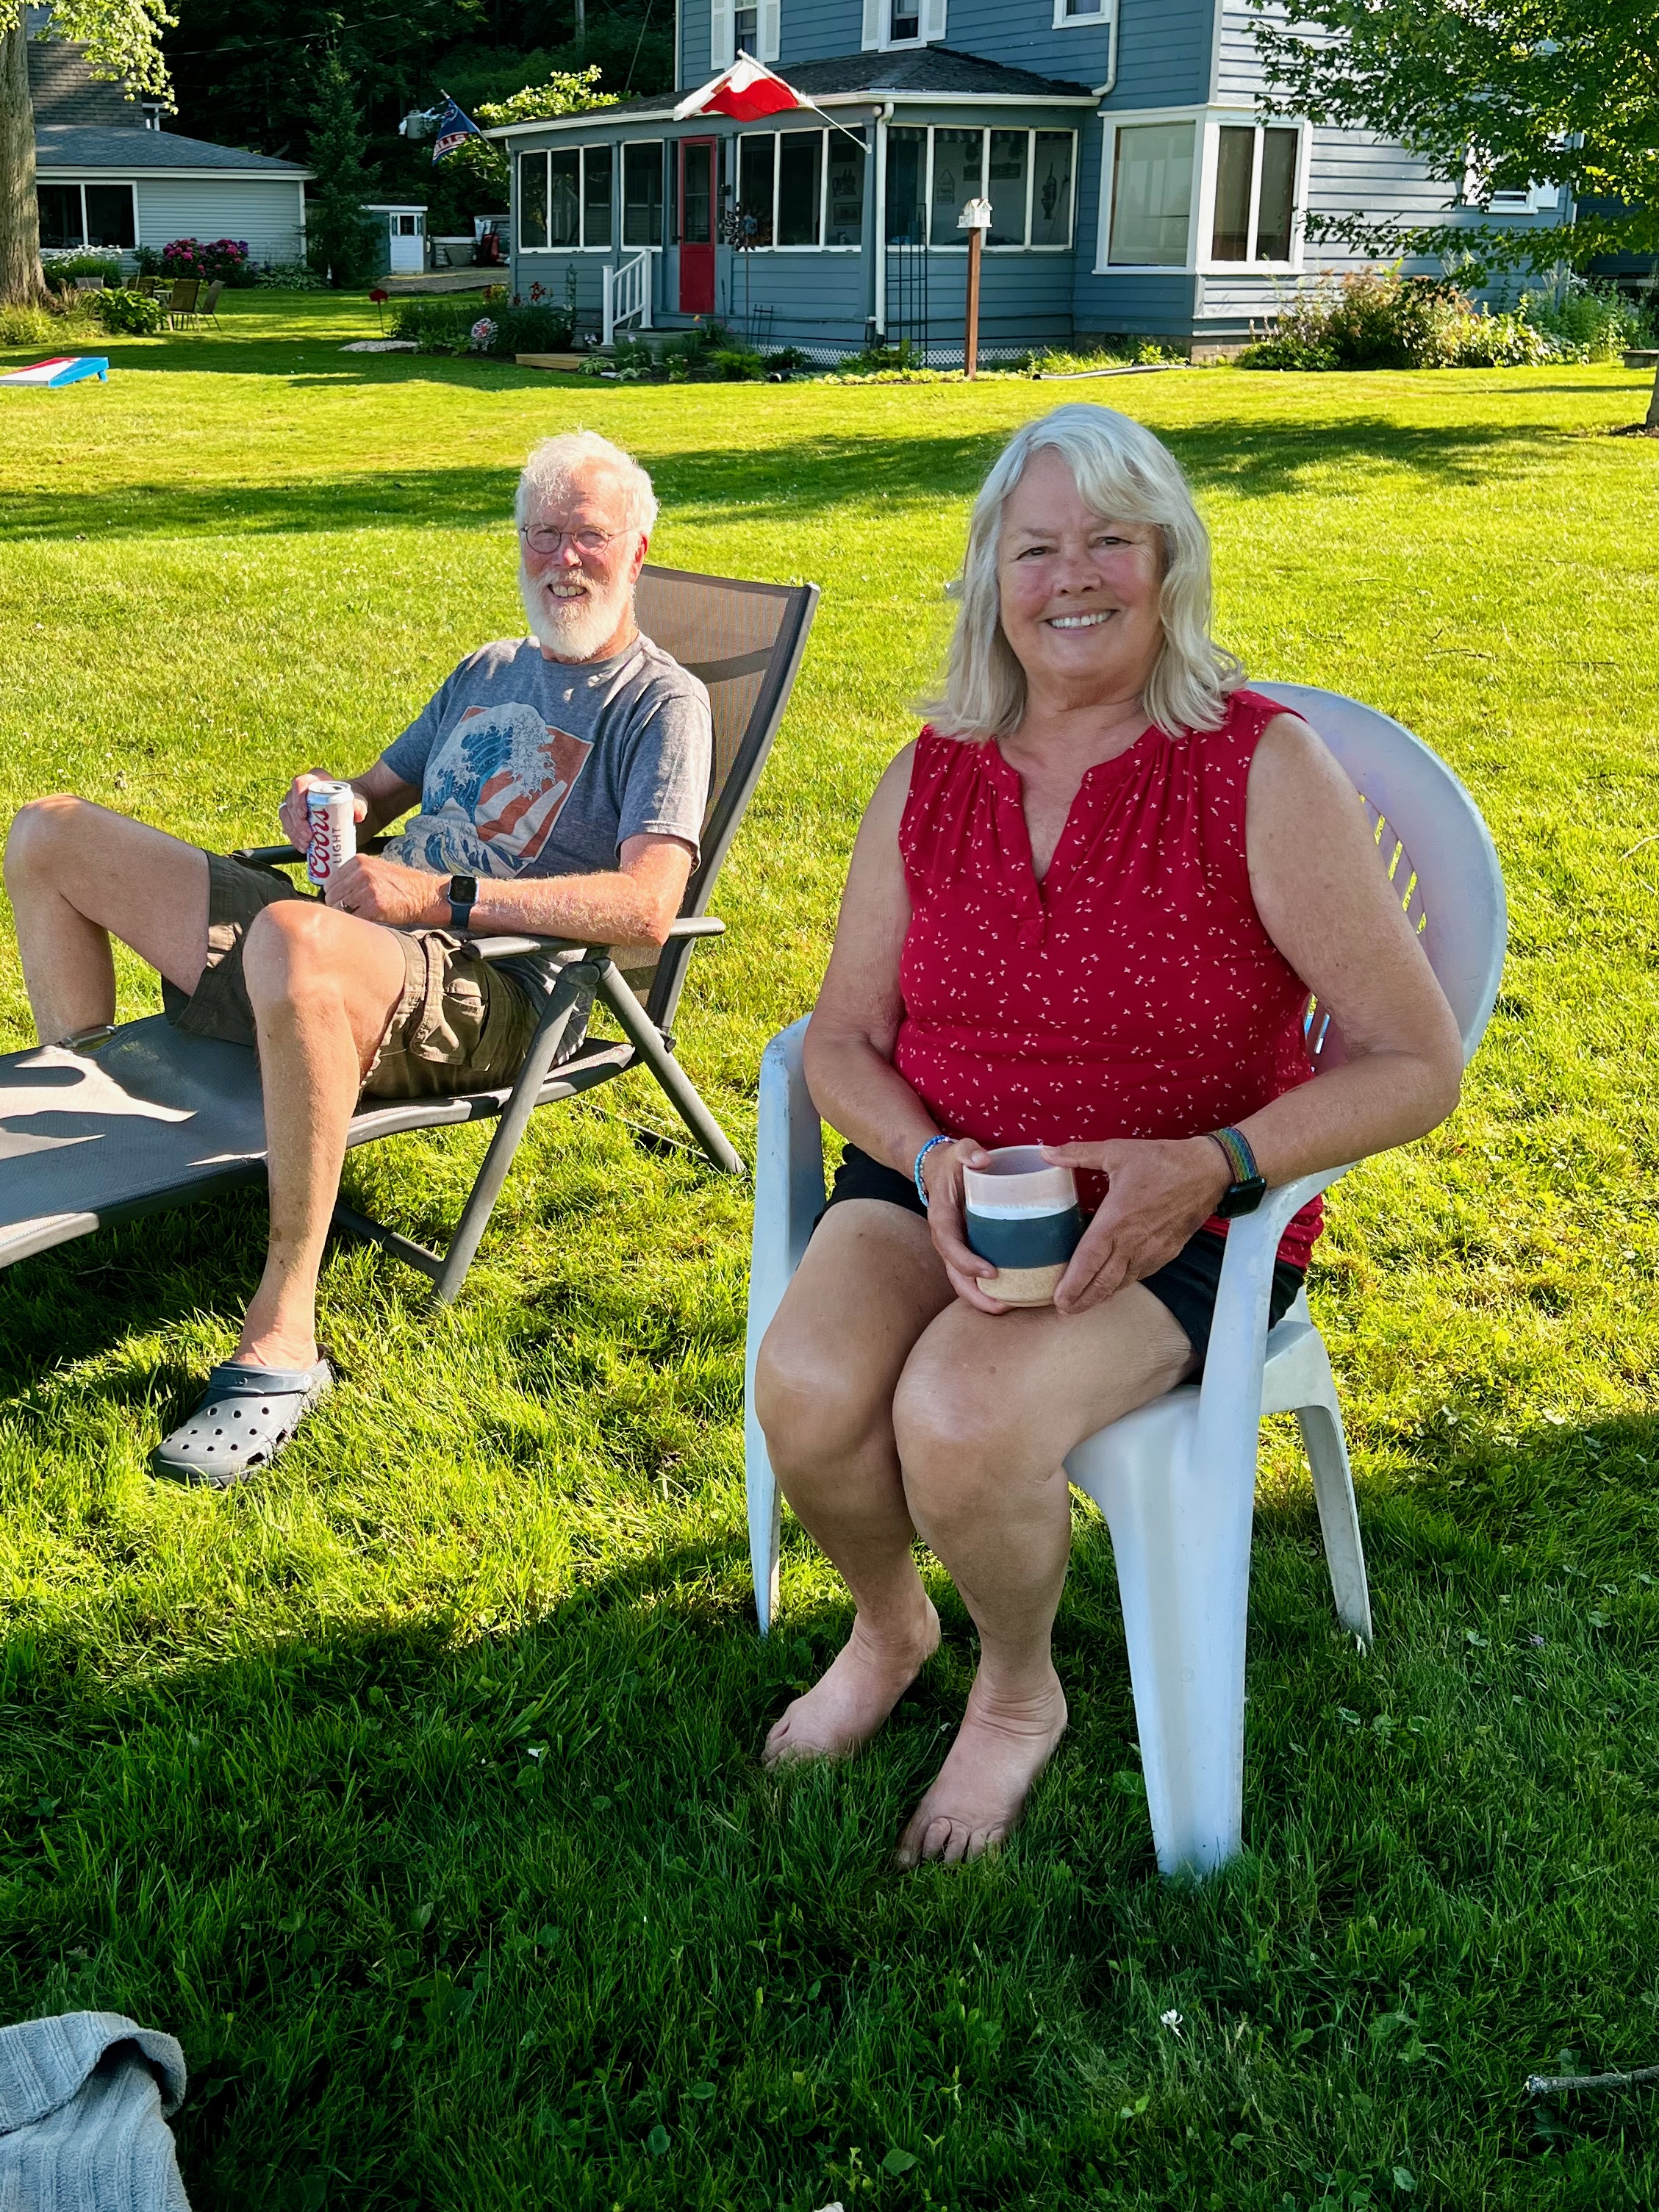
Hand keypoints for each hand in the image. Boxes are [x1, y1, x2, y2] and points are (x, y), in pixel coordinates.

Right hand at [278, 770, 368, 854]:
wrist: (353, 813)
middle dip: (297, 822)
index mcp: (316, 779)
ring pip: (286, 816)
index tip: (304, 814)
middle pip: (291, 803)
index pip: (300, 783)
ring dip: (294, 832)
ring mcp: (296, 804)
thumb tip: (358, 814)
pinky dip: (294, 838)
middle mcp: (302, 790)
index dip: (298, 798)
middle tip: (309, 836)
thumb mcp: (359, 803)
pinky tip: (303, 847)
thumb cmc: (354, 803)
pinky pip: (289, 826)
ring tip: (306, 844)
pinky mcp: (295, 818)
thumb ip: (360, 806)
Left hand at [324, 853, 445, 926]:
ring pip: (339, 908)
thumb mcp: (376, 869)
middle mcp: (361, 872)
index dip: (335, 895)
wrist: (423, 895)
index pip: (330, 882)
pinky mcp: (374, 905)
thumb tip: (332, 891)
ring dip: (347, 916)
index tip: (344, 902)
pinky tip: (369, 920)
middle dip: (339, 907)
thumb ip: (355, 875)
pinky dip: (357, 922)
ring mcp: (367, 889)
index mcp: (359, 861)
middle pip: (332, 896)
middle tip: (353, 912)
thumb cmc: (400, 885)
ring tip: (362, 915)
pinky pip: (353, 918)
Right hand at [920, 1137, 1010, 1313]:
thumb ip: (967, 1151)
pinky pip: (972, 1274)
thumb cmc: (952, 1162)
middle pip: (954, 1275)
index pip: (950, 1245)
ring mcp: (954, 1247)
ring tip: (1009, 1308)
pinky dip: (987, 1288)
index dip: (967, 1262)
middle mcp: (945, 1238)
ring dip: (982, 1298)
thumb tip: (982, 1160)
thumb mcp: (958, 1150)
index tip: (992, 1271)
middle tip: (1003, 1306)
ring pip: (962, 1281)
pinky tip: (1011, 1294)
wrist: (937, 1169)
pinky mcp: (966, 1249)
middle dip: (976, 1294)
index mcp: (941, 1217)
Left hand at [1041, 1137, 1233, 1315]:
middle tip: (1064, 1310)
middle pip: (1103, 1282)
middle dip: (1082, 1300)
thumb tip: (1045, 1152)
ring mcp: (1151, 1251)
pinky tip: (1112, 1286)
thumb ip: (1078, 1154)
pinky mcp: (1166, 1253)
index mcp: (1115, 1221)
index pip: (1088, 1261)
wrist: (1207, 1171)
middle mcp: (1132, 1243)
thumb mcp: (1116, 1152)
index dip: (1072, 1284)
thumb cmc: (1162, 1161)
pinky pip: (1139, 1275)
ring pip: (1122, 1283)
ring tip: (1082, 1303)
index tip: (1058, 1299)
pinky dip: (1122, 1285)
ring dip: (1101, 1296)